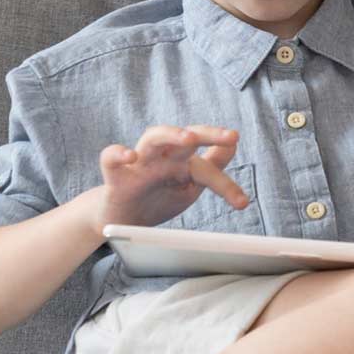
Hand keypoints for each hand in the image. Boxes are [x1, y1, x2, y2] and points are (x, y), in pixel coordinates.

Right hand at [94, 125, 246, 233]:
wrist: (122, 220)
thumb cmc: (159, 197)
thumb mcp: (189, 183)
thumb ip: (211, 164)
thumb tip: (233, 143)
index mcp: (182, 162)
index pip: (208, 165)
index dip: (226, 184)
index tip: (242, 203)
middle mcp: (163, 157)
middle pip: (185, 137)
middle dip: (209, 134)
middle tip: (231, 136)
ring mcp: (140, 164)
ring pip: (153, 138)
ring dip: (171, 134)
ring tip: (189, 138)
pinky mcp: (115, 176)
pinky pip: (110, 158)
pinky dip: (117, 153)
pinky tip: (130, 156)